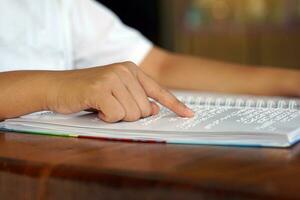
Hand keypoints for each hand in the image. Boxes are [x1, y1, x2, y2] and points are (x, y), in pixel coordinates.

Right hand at [47, 62, 193, 121]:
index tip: (188, 114)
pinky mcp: (100, 89)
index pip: (158, 90)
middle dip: (128, 115)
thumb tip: (154, 109)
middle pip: (144, 109)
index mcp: (131, 70)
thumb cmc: (87, 92)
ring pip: (132, 114)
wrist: (56, 86)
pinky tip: (96, 108)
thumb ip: (136, 98)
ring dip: (116, 116)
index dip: (174, 105)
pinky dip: (106, 118)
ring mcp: (112, 78)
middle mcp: (125, 71)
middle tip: (110, 107)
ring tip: (102, 105)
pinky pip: (116, 115)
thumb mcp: (115, 92)